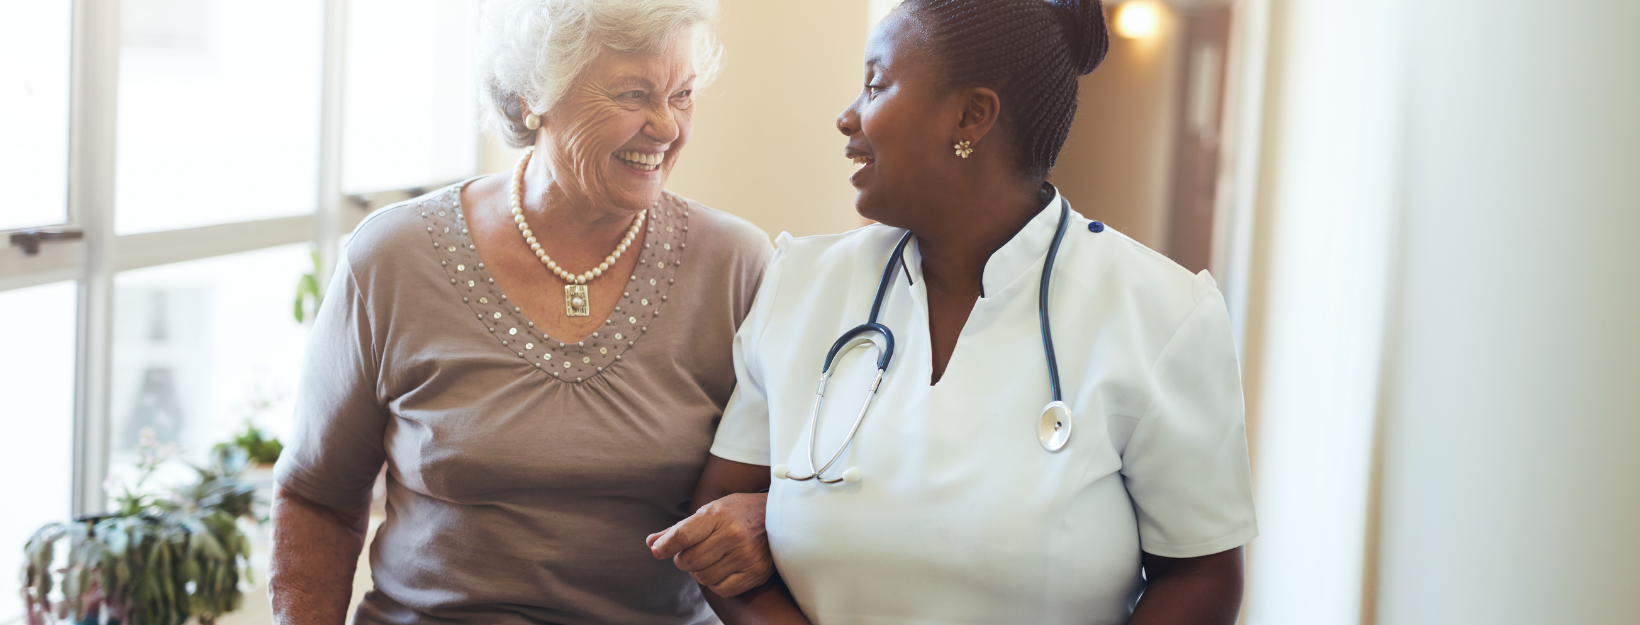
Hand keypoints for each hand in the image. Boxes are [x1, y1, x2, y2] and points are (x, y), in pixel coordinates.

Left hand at [647, 492, 771, 596]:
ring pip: (702, 577)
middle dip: (683, 560)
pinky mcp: (755, 572)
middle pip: (689, 560)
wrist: (779, 517)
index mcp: (719, 514)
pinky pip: (720, 589)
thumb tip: (651, 544)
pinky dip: (715, 583)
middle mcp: (733, 535)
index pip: (683, 535)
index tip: (658, 551)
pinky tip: (721, 569)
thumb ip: (680, 529)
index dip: (665, 546)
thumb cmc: (738, 513)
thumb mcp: (710, 511)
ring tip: (708, 560)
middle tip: (691, 552)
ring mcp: (745, 555)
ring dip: (698, 572)